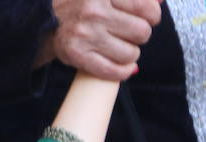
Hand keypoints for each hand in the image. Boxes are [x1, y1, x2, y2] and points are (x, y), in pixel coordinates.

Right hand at [45, 0, 161, 80]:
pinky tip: (122, 67)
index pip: (146, 8)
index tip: (145, 19)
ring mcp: (85, 35)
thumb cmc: (82, 6)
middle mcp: (94, 11)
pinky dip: (123, 72)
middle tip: (128, 34)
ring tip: (121, 48)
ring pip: (130, 53)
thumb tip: (159, 2)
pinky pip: (113, 71)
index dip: (152, 16)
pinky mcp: (77, 55)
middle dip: (140, 36)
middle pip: (142, 32)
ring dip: (130, 54)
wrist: (45, 22)